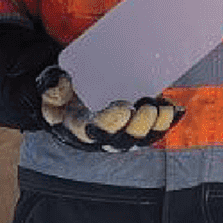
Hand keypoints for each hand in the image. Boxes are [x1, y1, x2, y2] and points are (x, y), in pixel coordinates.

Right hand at [37, 68, 182, 150]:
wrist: (67, 103)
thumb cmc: (59, 94)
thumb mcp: (47, 88)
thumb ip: (51, 84)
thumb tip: (61, 82)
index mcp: (78, 129)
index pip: (97, 131)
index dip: (113, 122)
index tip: (124, 107)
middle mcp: (101, 138)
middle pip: (125, 140)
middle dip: (141, 126)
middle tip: (150, 107)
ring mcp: (120, 135)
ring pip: (142, 138)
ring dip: (157, 126)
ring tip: (165, 108)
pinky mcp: (133, 129)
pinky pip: (153, 131)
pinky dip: (166, 122)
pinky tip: (176, 109)